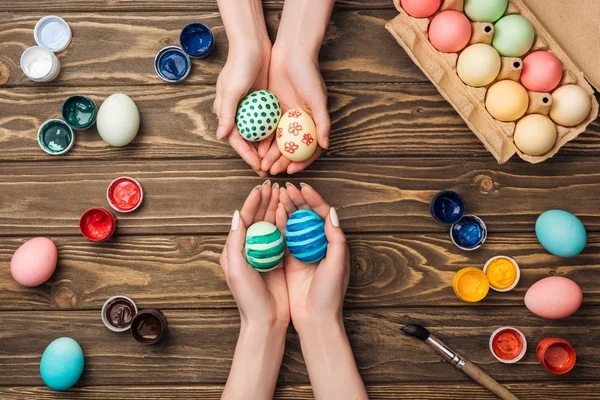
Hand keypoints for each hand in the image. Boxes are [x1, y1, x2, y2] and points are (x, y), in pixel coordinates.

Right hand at [215, 0, 271, 176]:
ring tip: (277, 162)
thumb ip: (227, 113)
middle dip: (258, 158)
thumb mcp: (232, 90)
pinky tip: (284, 144)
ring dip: (268, 149)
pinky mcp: (263, 104)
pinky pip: (269, 124)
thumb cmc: (239, 65)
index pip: (237, 141)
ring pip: (260, 136)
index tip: (258, 167)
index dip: (247, 156)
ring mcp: (251, 110)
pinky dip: (275, 134)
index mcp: (226, 113)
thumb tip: (221, 135)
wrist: (253, 45)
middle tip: (269, 171)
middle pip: (248, 142)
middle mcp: (238, 115)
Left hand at [220, 180, 289, 326]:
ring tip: (284, 193)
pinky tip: (292, 213)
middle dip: (265, 201)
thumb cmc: (247, 296)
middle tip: (275, 185)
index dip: (252, 202)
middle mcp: (249, 249)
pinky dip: (287, 223)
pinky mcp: (279, 260)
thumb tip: (236, 214)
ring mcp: (265, 254)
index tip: (260, 187)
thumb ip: (235, 241)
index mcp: (235, 249)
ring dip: (276, 208)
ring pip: (271, 225)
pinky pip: (283, 237)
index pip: (243, 219)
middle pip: (258, 218)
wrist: (265, 320)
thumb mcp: (236, 268)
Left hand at [259, 47, 329, 174]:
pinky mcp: (272, 110)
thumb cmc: (308, 74)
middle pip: (292, 148)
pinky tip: (255, 149)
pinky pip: (267, 128)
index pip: (309, 149)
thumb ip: (323, 122)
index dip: (302, 162)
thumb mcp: (317, 98)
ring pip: (278, 141)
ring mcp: (285, 117)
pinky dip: (262, 140)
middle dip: (282, 161)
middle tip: (272, 170)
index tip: (291, 170)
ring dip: (270, 154)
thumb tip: (325, 145)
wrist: (292, 52)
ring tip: (262, 164)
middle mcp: (300, 122)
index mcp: (313, 121)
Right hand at [276, 182, 366, 398]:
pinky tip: (275, 214)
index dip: (314, 199)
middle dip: (298, 200)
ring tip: (279, 195)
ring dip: (288, 209)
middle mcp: (318, 244)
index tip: (303, 187)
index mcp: (333, 243)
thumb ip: (336, 239)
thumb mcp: (336, 265)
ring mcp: (303, 252)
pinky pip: (284, 238)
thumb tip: (331, 212)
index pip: (323, 214)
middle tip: (287, 188)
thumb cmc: (330, 293)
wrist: (315, 319)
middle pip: (307, 216)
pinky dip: (280, 225)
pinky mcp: (290, 261)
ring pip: (295, 224)